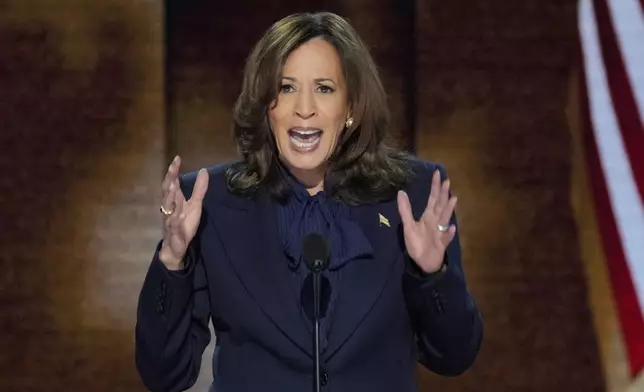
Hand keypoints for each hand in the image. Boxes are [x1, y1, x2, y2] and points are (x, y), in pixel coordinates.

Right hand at [158, 155, 208, 269]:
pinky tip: (179, 216)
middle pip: (167, 192)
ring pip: (168, 208)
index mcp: (174, 201)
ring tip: (173, 187)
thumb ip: (199, 189)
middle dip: (169, 180)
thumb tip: (204, 170)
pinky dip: (176, 221)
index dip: (173, 171)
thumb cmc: (184, 223)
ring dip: (170, 198)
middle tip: (172, 169)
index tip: (177, 158)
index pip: (171, 183)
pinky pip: (174, 226)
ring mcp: (170, 220)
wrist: (176, 246)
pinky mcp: (175, 233)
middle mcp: (169, 208)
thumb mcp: (195, 204)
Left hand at [397, 169, 456, 273]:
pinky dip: (449, 233)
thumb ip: (405, 210)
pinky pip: (446, 238)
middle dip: (443, 194)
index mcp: (428, 216)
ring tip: (453, 199)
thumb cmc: (417, 244)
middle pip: (440, 205)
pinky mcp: (441, 244)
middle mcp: (436, 222)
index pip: (432, 198)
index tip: (438, 173)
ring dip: (449, 210)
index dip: (435, 186)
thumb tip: (401, 192)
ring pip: (445, 219)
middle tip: (447, 181)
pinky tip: (452, 228)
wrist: (421, 263)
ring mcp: (440, 232)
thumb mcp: (408, 226)